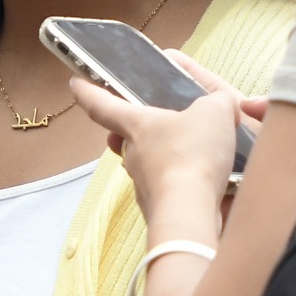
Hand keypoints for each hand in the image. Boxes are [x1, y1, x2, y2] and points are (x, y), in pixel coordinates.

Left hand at [69, 50, 241, 228]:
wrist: (189, 212)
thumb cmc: (192, 155)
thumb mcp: (215, 114)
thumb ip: (218, 102)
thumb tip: (220, 105)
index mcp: (136, 124)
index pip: (101, 104)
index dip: (87, 91)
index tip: (75, 83)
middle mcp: (131, 153)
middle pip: (125, 137)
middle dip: (137, 130)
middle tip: (158, 121)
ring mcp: (142, 183)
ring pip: (145, 163)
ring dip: (161, 156)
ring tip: (192, 150)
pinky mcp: (156, 205)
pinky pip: (165, 186)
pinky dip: (179, 180)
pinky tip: (202, 179)